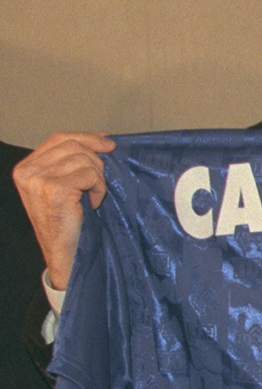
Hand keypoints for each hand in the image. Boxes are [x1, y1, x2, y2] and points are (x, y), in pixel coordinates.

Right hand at [13, 132, 114, 290]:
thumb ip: (76, 161)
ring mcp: (38, 180)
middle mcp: (27, 171)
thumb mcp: (68, 185)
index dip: (87, 138)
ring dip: (98, 178)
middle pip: (74, 145)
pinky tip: (94, 203)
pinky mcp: (53, 190)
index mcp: (26, 168)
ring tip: (93, 196)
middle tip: (100, 182)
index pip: (59, 138)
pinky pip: (90, 175)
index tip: (109, 144)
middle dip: (96, 161)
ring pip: (84, 159)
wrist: (65, 253)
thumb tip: (103, 135)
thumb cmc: (69, 221)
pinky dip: (100, 188)